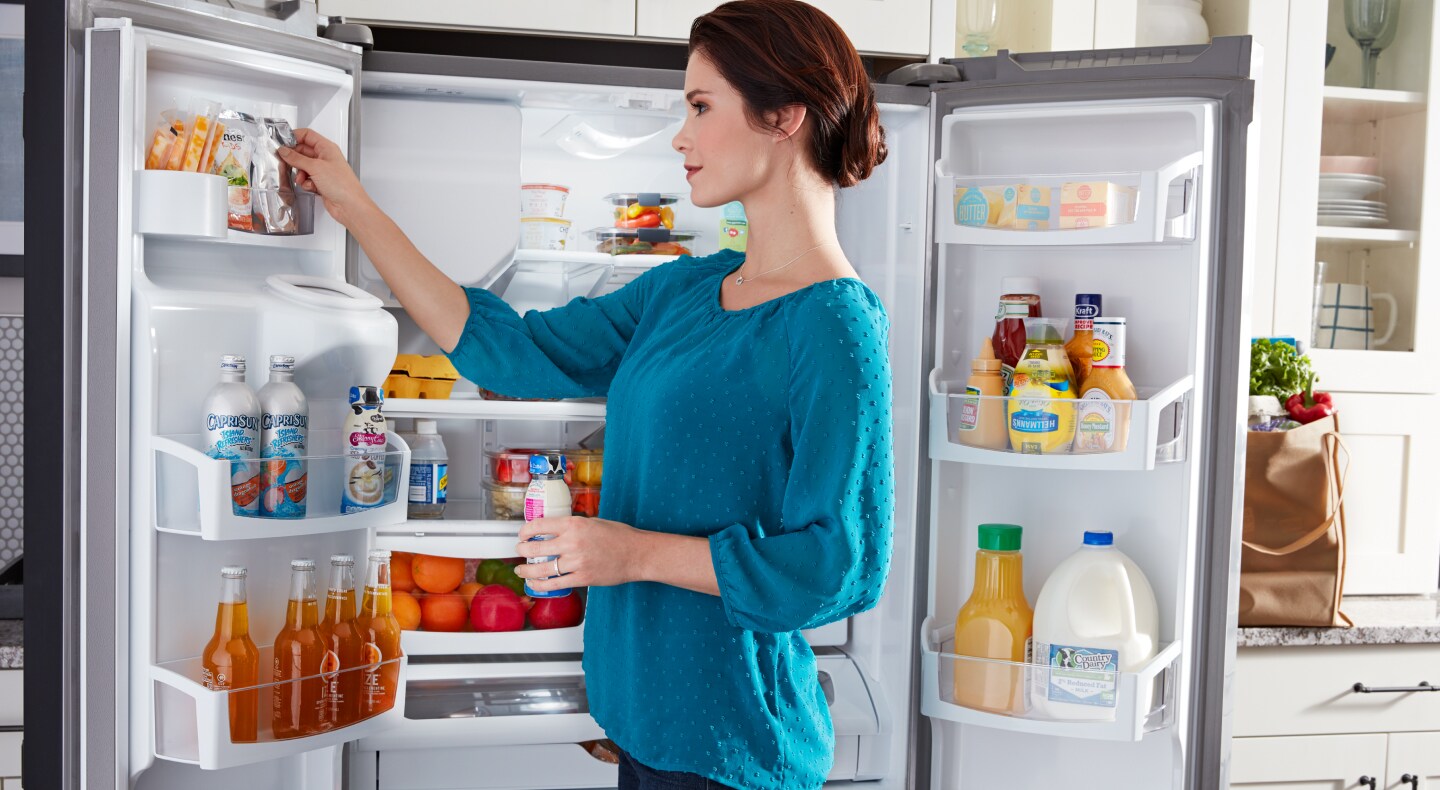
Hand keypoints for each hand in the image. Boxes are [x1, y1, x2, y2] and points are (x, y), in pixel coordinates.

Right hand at [277, 128, 375, 227]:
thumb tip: (284, 151)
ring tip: (303, 179)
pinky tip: (311, 187)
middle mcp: (325, 157)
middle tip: (287, 163)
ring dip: (300, 174)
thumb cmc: (342, 185)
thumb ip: (297, 158)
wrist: (349, 206)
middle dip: (294, 159)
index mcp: (327, 148)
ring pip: (303, 167)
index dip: (294, 137)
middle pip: (303, 152)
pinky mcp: (321, 183)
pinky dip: (306, 183)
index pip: (307, 135)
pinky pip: (307, 179)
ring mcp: (323, 171)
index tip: (282, 143)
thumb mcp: (315, 167)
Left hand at [514, 516, 644, 592]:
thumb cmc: (618, 536)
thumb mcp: (592, 522)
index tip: (522, 534)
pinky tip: (534, 584)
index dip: (525, 530)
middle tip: (520, 550)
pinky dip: (540, 585)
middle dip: (522, 550)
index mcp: (574, 524)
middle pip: (536, 548)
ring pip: (542, 569)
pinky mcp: (582, 578)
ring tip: (521, 570)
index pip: (539, 525)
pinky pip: (555, 584)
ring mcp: (577, 562)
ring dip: (527, 570)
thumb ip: (572, 526)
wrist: (636, 553)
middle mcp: (572, 542)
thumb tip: (552, 531)